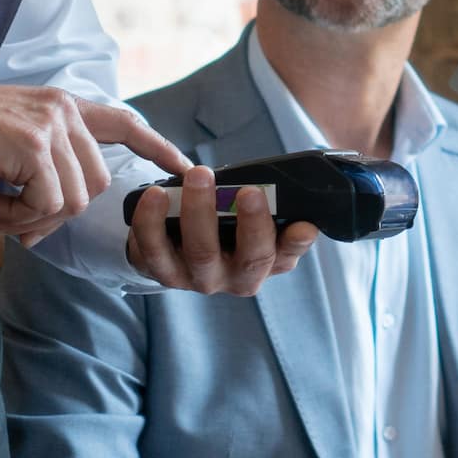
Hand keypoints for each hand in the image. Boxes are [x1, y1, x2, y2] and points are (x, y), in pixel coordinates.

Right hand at [0, 74, 187, 244]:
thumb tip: (50, 219)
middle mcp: (64, 111)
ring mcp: (51, 127)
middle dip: (59, 214)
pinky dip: (19, 218)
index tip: (183, 165)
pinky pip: (48, 204)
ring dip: (34, 220)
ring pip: (74, 199)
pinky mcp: (31, 147)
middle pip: (96, 182)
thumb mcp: (10, 137)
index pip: (125, 122)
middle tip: (16, 224)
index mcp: (63, 105)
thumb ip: (41, 163)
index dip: (156, 146)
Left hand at [122, 169, 322, 295]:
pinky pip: (151, 252)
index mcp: (260, 267)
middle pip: (240, 258)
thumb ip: (284, 224)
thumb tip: (307, 225)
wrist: (186, 248)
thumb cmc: (234, 231)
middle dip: (242, 221)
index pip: (280, 257)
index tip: (301, 223)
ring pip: (196, 253)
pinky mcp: (159, 271)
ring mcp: (192, 279)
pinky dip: (150, 223)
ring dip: (196, 213)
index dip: (293, 243)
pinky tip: (155, 195)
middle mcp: (228, 280)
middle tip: (242, 186)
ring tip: (195, 177)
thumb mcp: (263, 229)